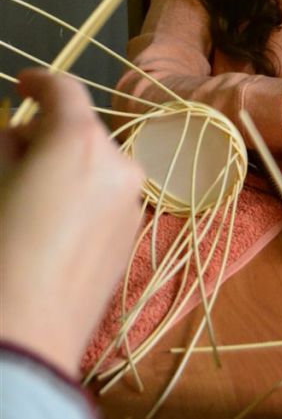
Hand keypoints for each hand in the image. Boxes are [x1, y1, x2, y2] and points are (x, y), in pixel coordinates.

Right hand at [0, 70, 143, 376]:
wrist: (27, 336)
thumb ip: (8, 146)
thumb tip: (20, 136)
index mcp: (80, 141)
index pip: (64, 90)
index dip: (38, 82)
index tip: (20, 86)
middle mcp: (119, 163)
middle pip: (82, 129)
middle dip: (48, 133)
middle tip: (12, 152)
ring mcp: (133, 200)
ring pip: (97, 164)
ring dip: (67, 165)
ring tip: (30, 195)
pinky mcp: (133, 234)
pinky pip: (106, 196)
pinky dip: (83, 194)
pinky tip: (53, 226)